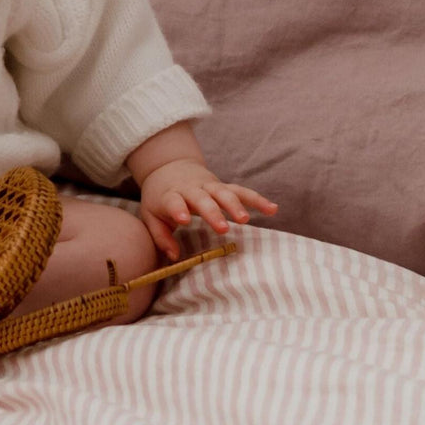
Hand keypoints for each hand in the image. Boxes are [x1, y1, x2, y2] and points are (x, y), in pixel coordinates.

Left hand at [138, 158, 277, 259]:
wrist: (169, 168)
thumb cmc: (160, 198)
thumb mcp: (151, 215)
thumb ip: (161, 236)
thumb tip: (174, 257)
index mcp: (170, 195)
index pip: (174, 201)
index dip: (178, 209)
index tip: (184, 220)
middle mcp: (191, 189)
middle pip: (203, 199)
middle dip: (213, 212)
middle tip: (222, 228)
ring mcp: (209, 186)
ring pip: (224, 193)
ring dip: (236, 205)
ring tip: (245, 220)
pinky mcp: (223, 186)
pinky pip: (242, 191)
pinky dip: (257, 199)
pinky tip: (273, 209)